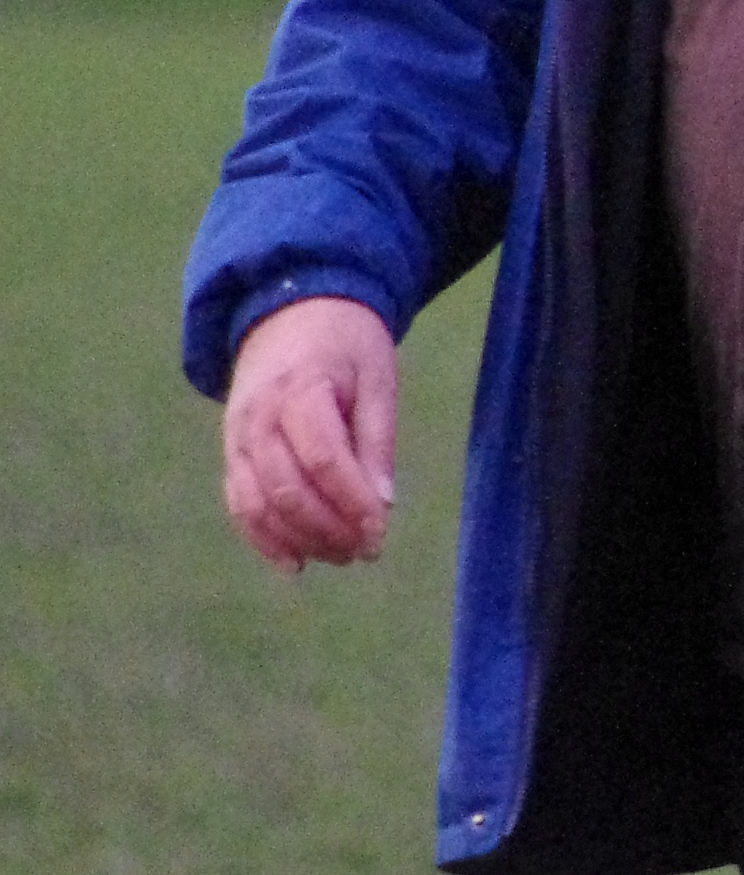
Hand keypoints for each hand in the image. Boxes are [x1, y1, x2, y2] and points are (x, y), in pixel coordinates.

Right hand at [222, 296, 398, 573]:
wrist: (290, 311)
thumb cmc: (346, 345)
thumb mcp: (377, 378)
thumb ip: (376, 441)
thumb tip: (382, 506)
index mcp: (299, 388)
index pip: (322, 457)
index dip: (350, 501)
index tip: (380, 533)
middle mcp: (257, 416)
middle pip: (286, 487)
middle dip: (327, 529)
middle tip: (367, 551)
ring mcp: (236, 436)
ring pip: (257, 503)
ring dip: (299, 539)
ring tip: (342, 557)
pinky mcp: (231, 452)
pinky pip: (240, 502)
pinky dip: (263, 538)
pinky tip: (296, 563)